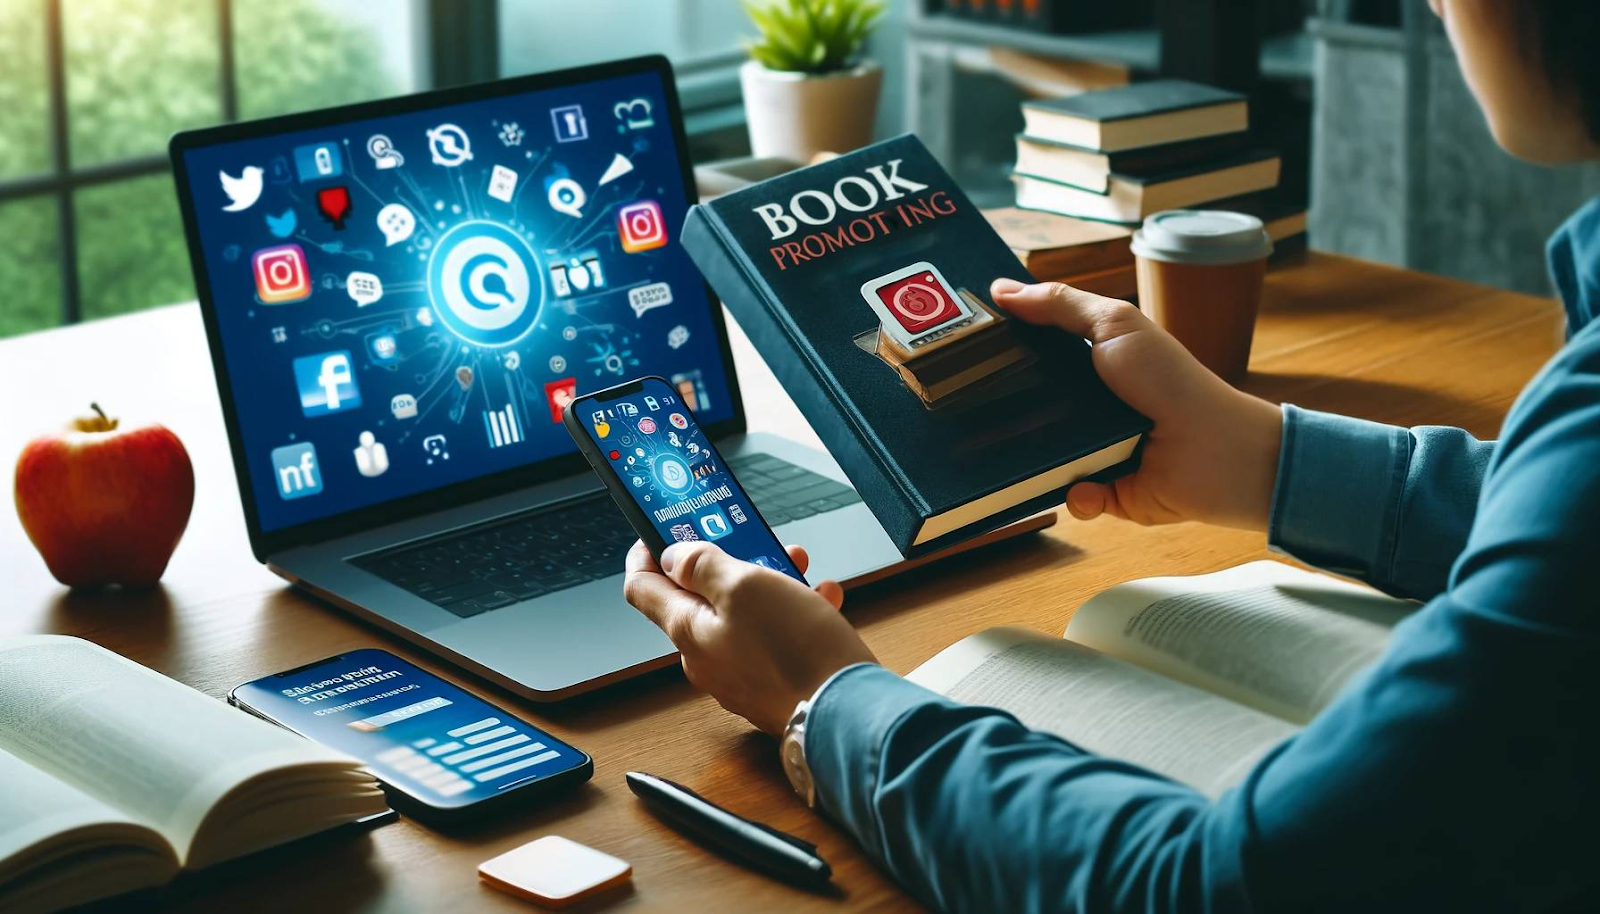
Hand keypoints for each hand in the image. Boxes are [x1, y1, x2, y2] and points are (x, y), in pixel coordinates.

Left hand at [623, 540, 875, 735]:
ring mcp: (740, 675)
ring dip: (770, 584)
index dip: (648, 553)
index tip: (662, 529)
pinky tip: (821, 601)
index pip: (643, 588)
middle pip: (701, 598)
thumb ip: (703, 566)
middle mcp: (707, 658)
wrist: (846, 715)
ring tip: (800, 568)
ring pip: (745, 615)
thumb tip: (673, 557)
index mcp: (688, 631)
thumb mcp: (746, 587)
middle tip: (753, 541)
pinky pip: (775, 640)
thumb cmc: (796, 653)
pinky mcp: (773, 686)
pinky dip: (795, 614)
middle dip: (730, 563)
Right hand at [991, 278, 1282, 529]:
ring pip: (1041, 460)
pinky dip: (1078, 494)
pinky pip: (1071, 497)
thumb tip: (1000, 289)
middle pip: (1027, 410)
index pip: (1032, 357)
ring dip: (1034, 461)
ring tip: (1022, 456)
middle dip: (1001, 414)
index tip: (960, 354)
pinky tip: (1088, 483)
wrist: (1216, 450)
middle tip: (967, 412)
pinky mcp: (1105, 493)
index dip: (1002, 354)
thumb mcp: (1114, 325)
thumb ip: (1059, 305)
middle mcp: (1086, 408)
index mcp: (1088, 366)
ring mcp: (1095, 452)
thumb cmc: (1169, 381)